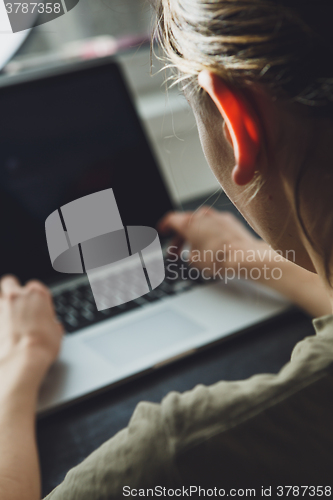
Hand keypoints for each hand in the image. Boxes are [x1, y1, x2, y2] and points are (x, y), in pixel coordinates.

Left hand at [0, 276, 62, 395]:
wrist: (22, 360)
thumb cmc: (41, 346)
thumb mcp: (57, 333)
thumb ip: (52, 324)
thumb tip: (52, 326)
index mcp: (38, 295)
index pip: (35, 286)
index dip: (36, 298)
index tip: (38, 309)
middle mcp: (17, 296)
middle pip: (10, 282)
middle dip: (12, 291)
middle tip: (16, 304)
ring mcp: (1, 306)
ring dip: (2, 303)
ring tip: (6, 315)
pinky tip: (2, 329)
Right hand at [159, 207, 265, 276]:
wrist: (244, 255)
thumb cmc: (219, 257)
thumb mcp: (194, 262)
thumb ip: (187, 254)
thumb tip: (192, 254)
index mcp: (189, 223)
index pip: (171, 219)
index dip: (164, 226)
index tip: (163, 231)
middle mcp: (202, 215)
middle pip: (185, 223)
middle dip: (179, 239)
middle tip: (175, 252)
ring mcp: (217, 216)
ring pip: (200, 224)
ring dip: (194, 236)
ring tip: (194, 251)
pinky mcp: (229, 220)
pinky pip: (214, 225)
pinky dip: (209, 234)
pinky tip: (211, 246)